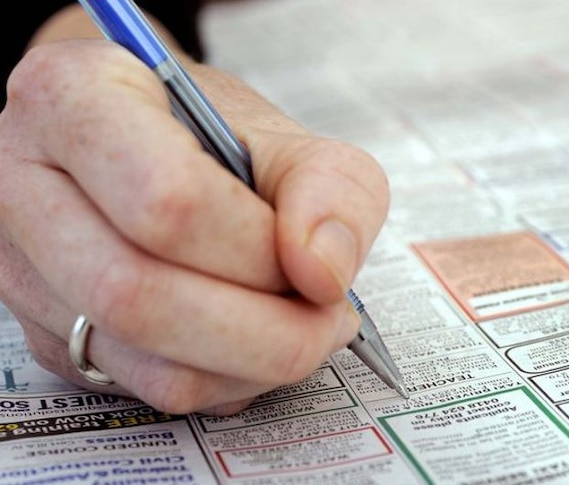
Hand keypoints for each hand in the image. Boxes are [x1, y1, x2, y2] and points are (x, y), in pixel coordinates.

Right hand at [0, 40, 388, 414]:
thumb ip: (331, 189)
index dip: (258, 251)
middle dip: (267, 331)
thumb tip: (323, 275)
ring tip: (300, 326)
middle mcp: (24, 186)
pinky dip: (226, 380)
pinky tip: (252, 342)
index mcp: (74, 100)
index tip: (314, 266)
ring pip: (143, 363)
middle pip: (140, 297)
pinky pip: (148, 389)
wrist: (156, 147)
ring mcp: (25, 271)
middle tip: (328, 319)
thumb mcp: (287, 135)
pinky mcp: (51, 334)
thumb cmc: (208, 135)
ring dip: (252, 365)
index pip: (166, 200)